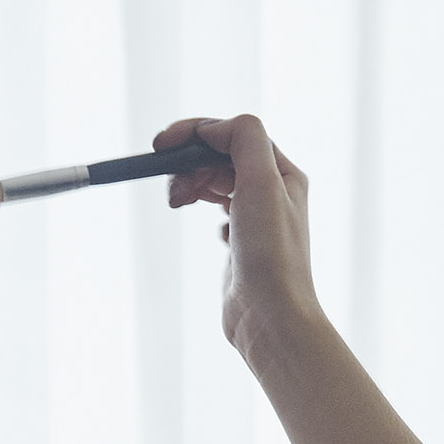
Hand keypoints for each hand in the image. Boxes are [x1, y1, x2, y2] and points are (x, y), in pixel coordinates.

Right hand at [158, 113, 324, 371]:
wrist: (269, 316)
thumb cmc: (269, 253)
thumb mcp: (260, 181)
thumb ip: (242, 138)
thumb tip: (213, 127)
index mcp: (283, 173)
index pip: (233, 134)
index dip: (194, 133)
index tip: (160, 146)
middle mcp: (274, 193)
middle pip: (220, 157)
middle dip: (188, 163)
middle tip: (170, 186)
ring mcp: (257, 219)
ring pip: (216, 182)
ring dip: (191, 185)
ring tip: (177, 203)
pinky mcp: (242, 245)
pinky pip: (219, 212)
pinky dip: (206, 211)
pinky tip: (217, 234)